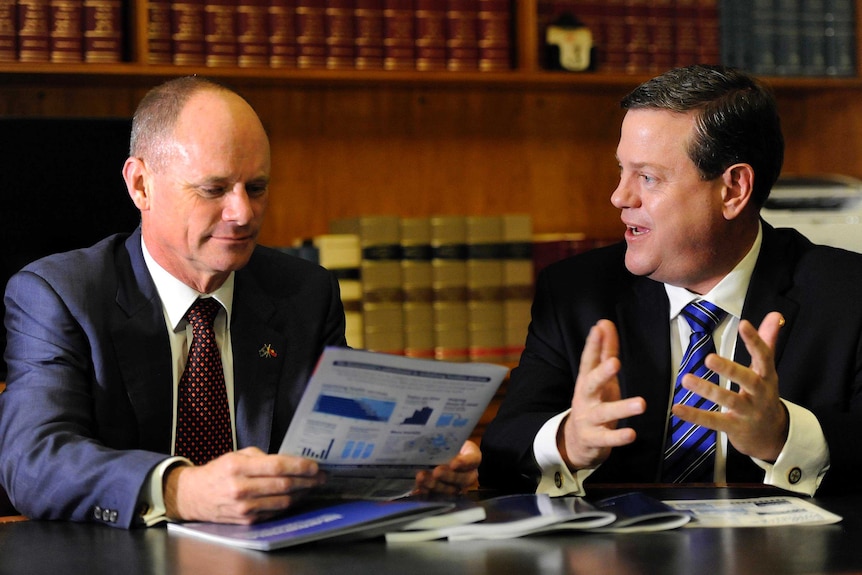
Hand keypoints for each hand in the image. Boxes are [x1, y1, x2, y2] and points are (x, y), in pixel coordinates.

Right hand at [164, 447, 325, 523]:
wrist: (194, 496)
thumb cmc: (218, 472)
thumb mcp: (237, 456)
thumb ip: (262, 458)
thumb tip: (290, 461)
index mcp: (238, 468)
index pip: (277, 467)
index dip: (299, 467)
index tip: (315, 466)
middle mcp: (241, 489)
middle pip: (283, 485)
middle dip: (307, 481)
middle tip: (321, 476)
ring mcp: (244, 507)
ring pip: (282, 501)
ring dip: (302, 493)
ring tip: (313, 486)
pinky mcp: (247, 520)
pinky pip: (275, 512)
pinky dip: (289, 504)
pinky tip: (297, 496)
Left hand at [412, 440, 480, 495]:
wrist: (447, 454)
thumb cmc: (449, 445)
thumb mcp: (451, 440)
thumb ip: (445, 442)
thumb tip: (431, 439)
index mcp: (473, 458)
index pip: (473, 460)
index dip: (464, 463)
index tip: (453, 464)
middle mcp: (468, 475)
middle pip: (462, 479)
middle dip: (448, 476)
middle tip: (436, 472)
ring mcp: (457, 486)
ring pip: (450, 490)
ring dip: (434, 485)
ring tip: (422, 478)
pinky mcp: (444, 494)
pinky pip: (437, 495)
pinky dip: (426, 492)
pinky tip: (418, 489)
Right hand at [559, 320, 645, 470]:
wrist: (575, 441)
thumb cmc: (593, 402)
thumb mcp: (599, 378)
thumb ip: (604, 351)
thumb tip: (605, 322)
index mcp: (586, 381)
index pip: (589, 360)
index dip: (594, 344)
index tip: (600, 327)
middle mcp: (585, 398)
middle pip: (591, 383)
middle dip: (602, 373)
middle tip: (614, 362)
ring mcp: (588, 419)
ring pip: (604, 413)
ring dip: (622, 408)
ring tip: (641, 404)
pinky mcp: (594, 439)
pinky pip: (607, 439)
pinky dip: (618, 437)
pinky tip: (631, 434)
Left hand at [672, 311, 787, 461]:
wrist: (773, 436)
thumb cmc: (764, 396)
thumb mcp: (767, 371)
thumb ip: (767, 342)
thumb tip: (775, 314)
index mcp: (767, 377)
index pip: (764, 356)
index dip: (755, 340)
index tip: (743, 324)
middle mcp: (760, 394)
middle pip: (747, 380)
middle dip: (729, 369)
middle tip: (708, 358)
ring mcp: (748, 412)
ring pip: (728, 400)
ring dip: (707, 390)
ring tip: (686, 379)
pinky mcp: (734, 428)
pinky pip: (713, 422)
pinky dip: (694, 416)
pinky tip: (676, 409)